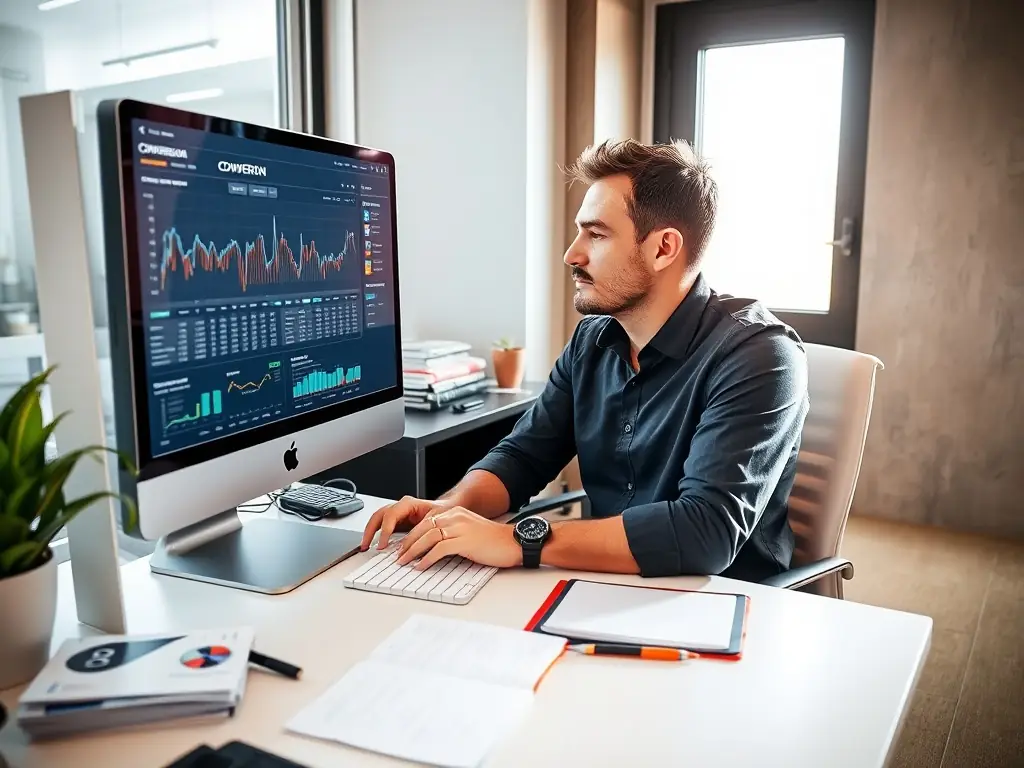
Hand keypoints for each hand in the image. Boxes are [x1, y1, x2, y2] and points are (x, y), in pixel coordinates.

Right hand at [360, 496, 450, 550]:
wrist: (449, 509)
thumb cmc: (444, 512)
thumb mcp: (436, 520)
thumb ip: (422, 530)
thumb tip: (409, 545)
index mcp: (408, 504)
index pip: (391, 515)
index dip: (385, 530)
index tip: (383, 545)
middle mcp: (400, 507)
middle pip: (379, 515)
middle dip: (370, 530)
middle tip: (366, 546)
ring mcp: (398, 514)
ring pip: (378, 520)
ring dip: (370, 532)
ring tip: (365, 547)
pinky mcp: (398, 522)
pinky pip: (382, 526)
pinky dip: (376, 535)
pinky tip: (374, 545)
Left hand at [396, 506, 521, 569]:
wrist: (514, 543)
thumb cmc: (494, 541)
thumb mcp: (469, 531)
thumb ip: (453, 533)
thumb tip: (434, 547)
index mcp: (456, 513)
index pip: (427, 521)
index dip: (412, 534)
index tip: (404, 546)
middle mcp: (456, 517)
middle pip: (424, 527)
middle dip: (408, 543)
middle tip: (399, 555)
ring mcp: (461, 528)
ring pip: (428, 537)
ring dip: (413, 551)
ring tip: (404, 562)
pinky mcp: (465, 541)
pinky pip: (440, 549)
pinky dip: (427, 559)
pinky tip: (421, 566)